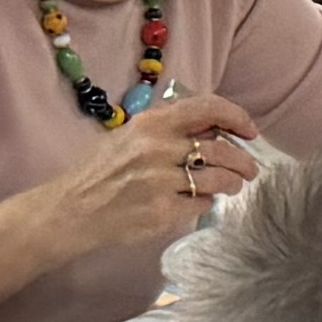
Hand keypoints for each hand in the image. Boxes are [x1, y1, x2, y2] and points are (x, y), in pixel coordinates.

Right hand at [44, 91, 262, 268]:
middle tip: (250, 169)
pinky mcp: (162, 212)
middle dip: (244, 161)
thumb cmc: (99, 172)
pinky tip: (200, 201)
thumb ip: (167, 129)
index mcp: (151, 123)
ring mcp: (161, 182)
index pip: (208, 109)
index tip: (250, 130)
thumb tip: (210, 129)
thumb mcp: (129, 135)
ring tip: (233, 186)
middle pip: (221, 150)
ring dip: (232, 183)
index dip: (237, 117)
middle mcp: (158, 148)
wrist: (71, 210)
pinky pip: (202, 204)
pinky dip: (207, 202)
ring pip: (219, 179)